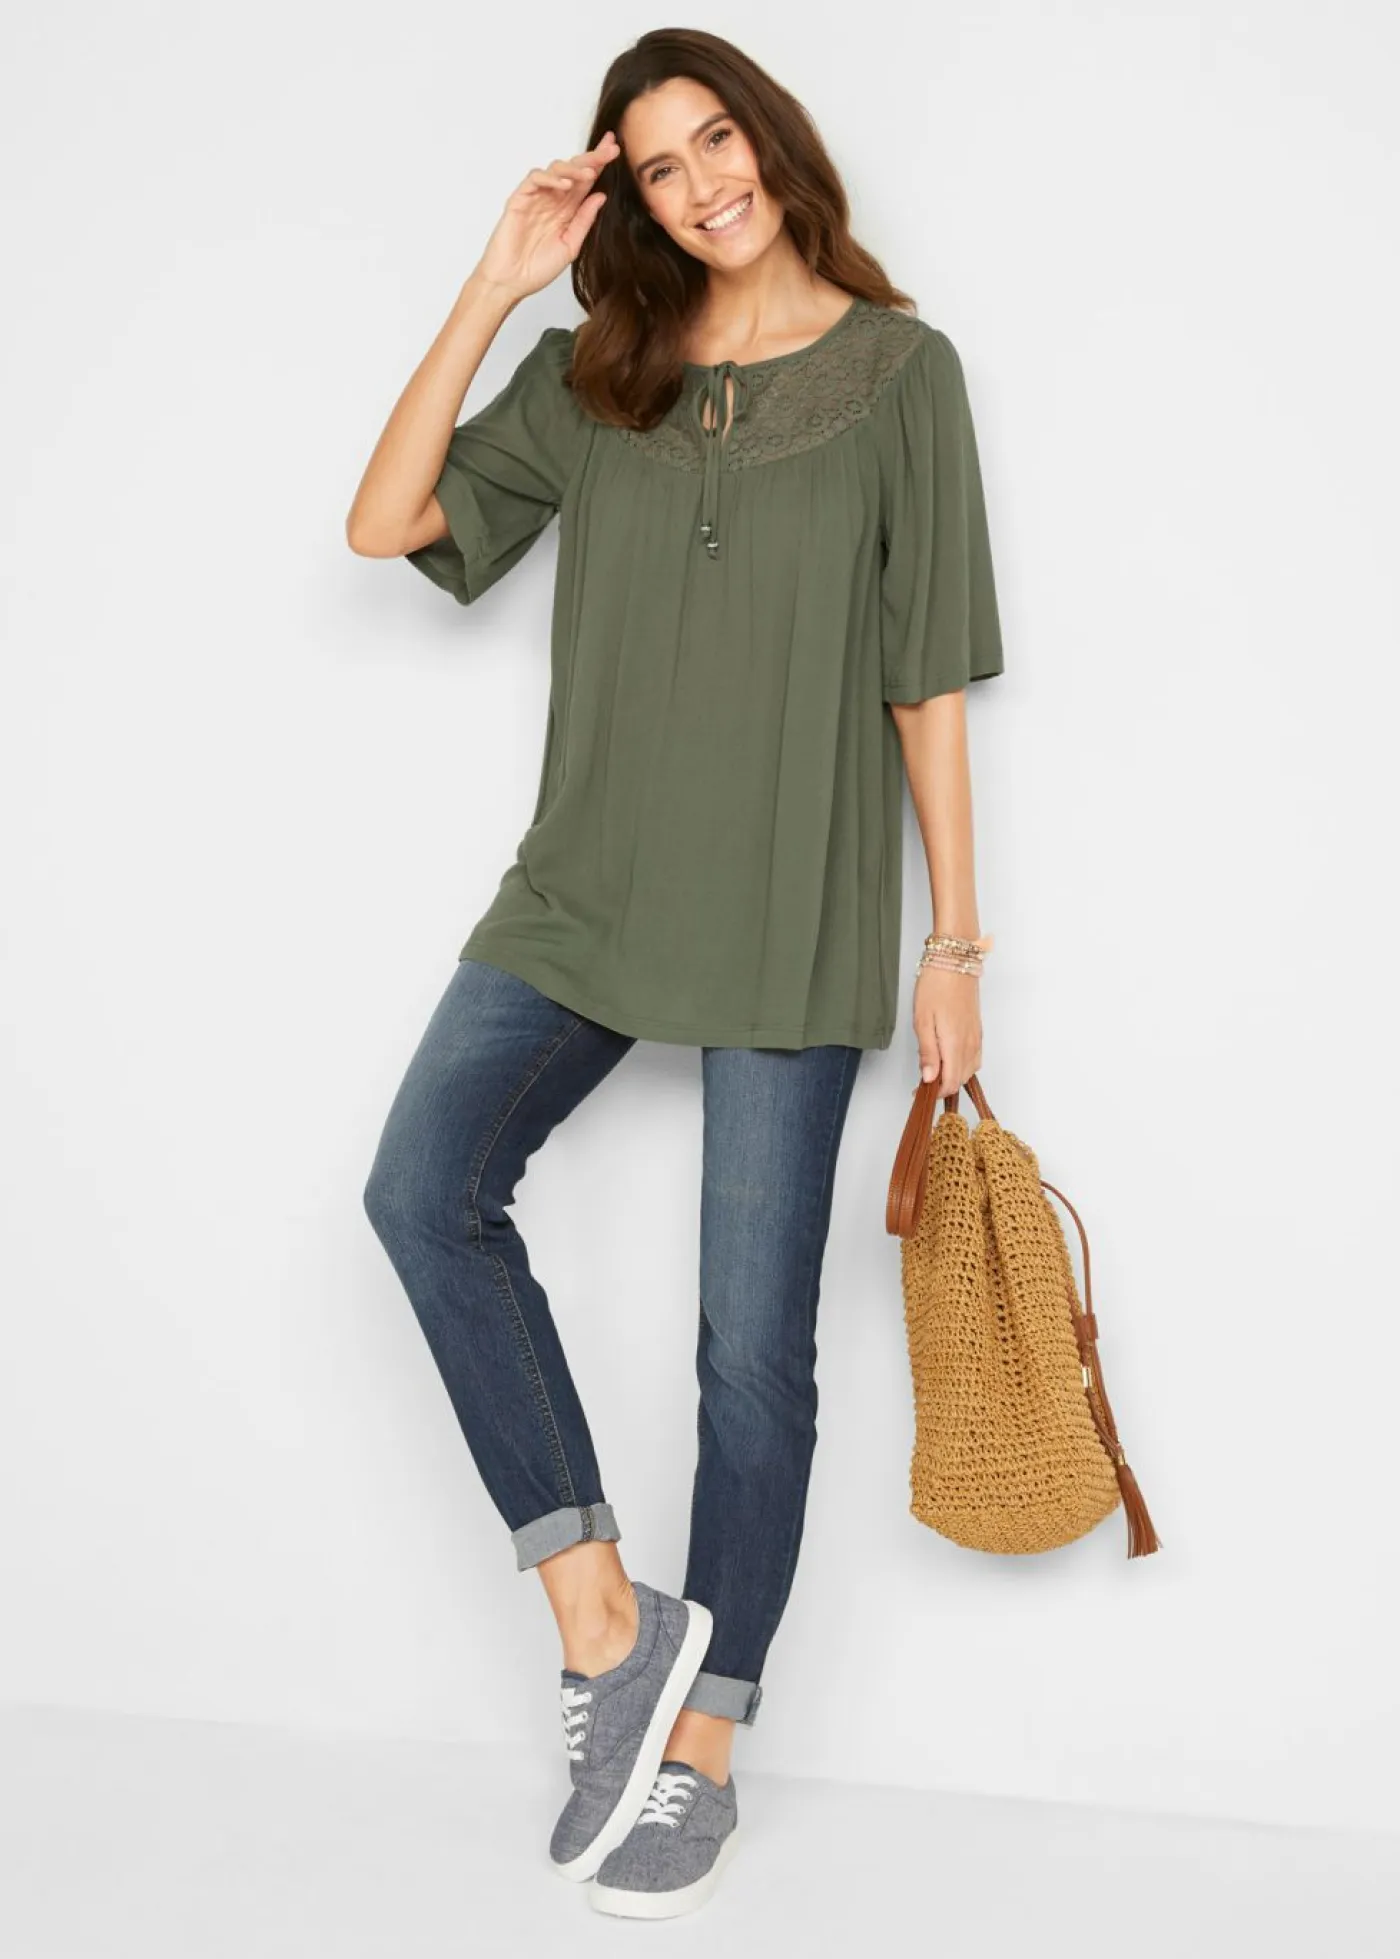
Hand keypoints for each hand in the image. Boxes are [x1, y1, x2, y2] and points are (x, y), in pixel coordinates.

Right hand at [473, 131, 620, 302]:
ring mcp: (536, 198)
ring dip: (574, 168)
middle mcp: (553, 200)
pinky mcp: (520, 199)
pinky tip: (564, 184)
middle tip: (610, 149)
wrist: (511, 282)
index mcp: (567, 210)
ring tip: (589, 173)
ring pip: (555, 170)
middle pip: (574, 170)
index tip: (615, 150)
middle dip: (592, 158)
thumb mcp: (571, 246)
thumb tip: (601, 196)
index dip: (600, 165)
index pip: (586, 182)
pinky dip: (550, 179)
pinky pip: (535, 180)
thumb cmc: (537, 268)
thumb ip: (584, 221)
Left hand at [913, 965, 982, 1093]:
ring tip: (934, 1069)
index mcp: (955, 1044)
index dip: (935, 1093)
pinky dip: (963, 1065)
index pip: (950, 1083)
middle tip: (923, 1080)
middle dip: (943, 1086)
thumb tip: (928, 1078)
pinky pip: (975, 1057)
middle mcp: (970, 1044)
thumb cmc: (936, 986)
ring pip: (970, 1070)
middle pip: (961, 1079)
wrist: (955, 961)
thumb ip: (927, 1052)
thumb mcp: (922, 1021)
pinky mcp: (978, 1030)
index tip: (919, 1091)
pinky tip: (950, 1058)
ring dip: (954, 1076)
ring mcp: (976, 1037)